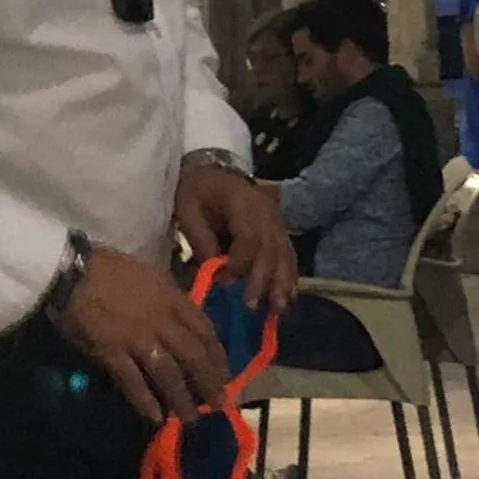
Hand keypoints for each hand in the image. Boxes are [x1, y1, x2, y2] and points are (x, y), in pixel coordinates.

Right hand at [51, 245, 229, 425]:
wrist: (73, 270)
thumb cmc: (110, 268)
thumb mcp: (151, 276)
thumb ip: (169, 299)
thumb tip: (184, 322)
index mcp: (172, 299)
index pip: (205, 331)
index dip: (218, 356)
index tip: (225, 374)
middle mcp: (161, 320)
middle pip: (193, 356)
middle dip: (209, 383)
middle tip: (217, 405)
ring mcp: (137, 337)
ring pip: (169, 374)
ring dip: (182, 399)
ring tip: (189, 420)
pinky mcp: (112, 352)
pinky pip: (133, 381)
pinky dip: (145, 401)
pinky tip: (155, 418)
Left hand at [175, 163, 297, 312]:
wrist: (215, 169)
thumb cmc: (198, 189)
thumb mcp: (188, 207)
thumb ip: (200, 237)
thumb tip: (215, 270)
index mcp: (242, 201)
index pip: (248, 237)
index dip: (239, 263)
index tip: (225, 283)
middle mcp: (266, 212)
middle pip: (271, 249)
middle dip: (263, 280)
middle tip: (253, 307)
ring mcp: (276, 220)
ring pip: (285, 254)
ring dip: (282, 283)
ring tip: (278, 309)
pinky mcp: (278, 230)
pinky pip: (288, 255)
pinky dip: (289, 277)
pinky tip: (288, 298)